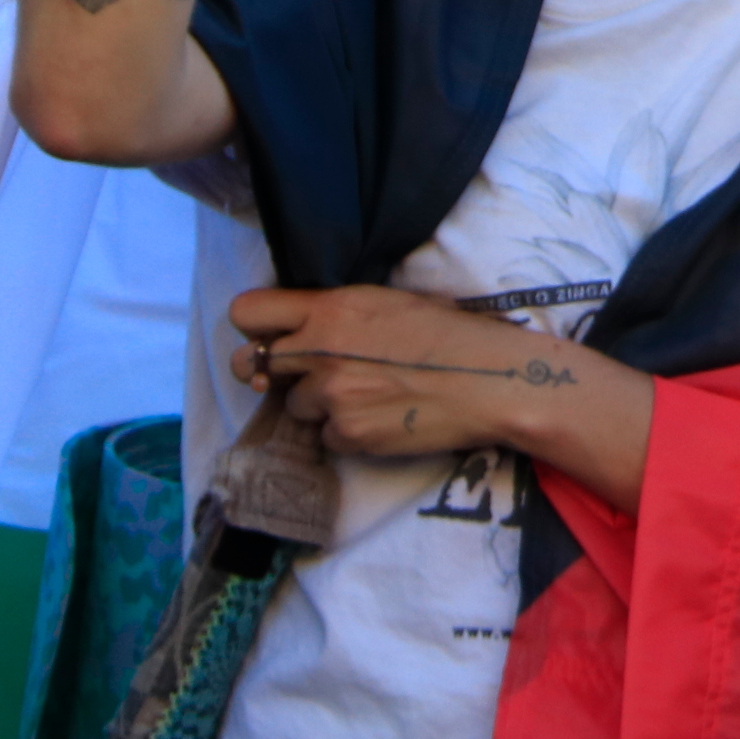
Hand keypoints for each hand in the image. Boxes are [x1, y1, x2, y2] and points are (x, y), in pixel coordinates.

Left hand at [229, 282, 600, 461]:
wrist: (491, 380)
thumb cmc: (451, 333)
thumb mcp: (390, 302)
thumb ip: (338, 313)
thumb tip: (304, 327)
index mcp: (332, 308)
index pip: (248, 311)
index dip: (255, 326)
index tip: (272, 336)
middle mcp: (321, 351)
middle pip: (252, 365)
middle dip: (271, 372)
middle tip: (301, 375)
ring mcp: (331, 397)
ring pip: (294, 406)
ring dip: (319, 405)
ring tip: (366, 396)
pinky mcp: (347, 435)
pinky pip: (326, 436)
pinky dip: (347, 431)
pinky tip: (382, 418)